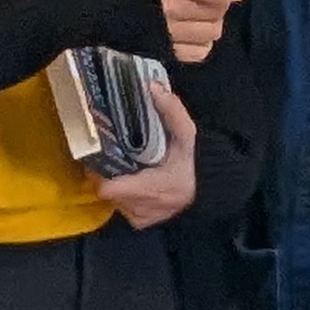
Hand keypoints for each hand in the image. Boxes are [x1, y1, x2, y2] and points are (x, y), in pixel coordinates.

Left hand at [96, 82, 197, 227]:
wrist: (211, 191)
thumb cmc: (196, 164)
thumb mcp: (187, 136)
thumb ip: (172, 111)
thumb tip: (152, 86)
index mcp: (149, 189)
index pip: (105, 187)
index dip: (98, 170)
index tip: (100, 152)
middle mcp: (139, 208)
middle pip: (105, 190)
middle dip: (105, 172)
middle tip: (110, 152)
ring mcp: (138, 218)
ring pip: (112, 199)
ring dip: (114, 182)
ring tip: (120, 164)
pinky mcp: (139, 223)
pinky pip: (121, 206)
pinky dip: (123, 194)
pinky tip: (132, 180)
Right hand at [155, 0, 248, 64]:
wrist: (85, 5)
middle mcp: (170, 8)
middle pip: (218, 11)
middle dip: (220, 2)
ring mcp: (166, 34)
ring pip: (212, 32)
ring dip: (211, 21)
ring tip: (197, 13)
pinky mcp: (161, 52)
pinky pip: (199, 52)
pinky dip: (201, 42)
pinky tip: (190, 32)